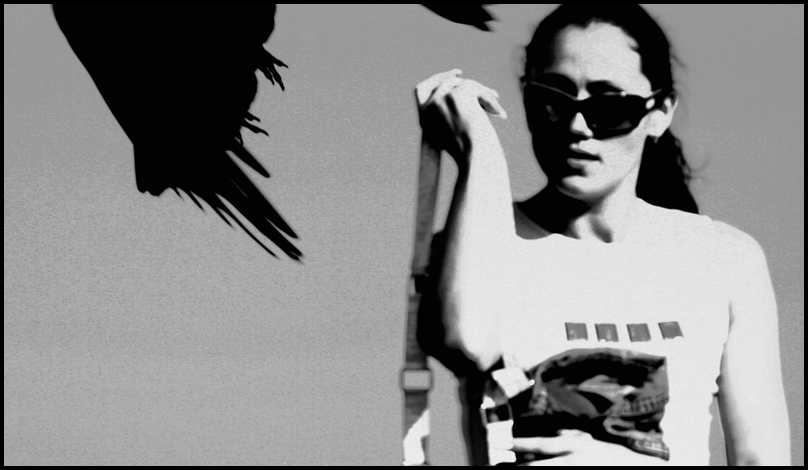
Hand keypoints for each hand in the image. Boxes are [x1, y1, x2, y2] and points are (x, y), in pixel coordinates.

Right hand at [415, 69, 506, 165]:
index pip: (421, 89)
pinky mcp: (456, 94)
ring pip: (466, 85)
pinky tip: (498, 114)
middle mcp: (429, 107)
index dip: (438, 78)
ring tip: (497, 113)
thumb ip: (454, 118)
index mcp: (424, 119)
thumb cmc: (469, 155)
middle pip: (447, 82)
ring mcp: (441, 98)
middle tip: (489, 92)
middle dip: (469, 86)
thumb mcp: (455, 137)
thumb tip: (468, 99)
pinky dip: (489, 100)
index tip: (456, 74)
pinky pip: (476, 89)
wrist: (474, 158)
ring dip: (484, 96)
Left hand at [511, 430, 666, 466]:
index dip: (519, 444)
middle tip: (498, 465)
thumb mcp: (593, 442)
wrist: (639, 469)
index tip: (501, 443)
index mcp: (574, 447)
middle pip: (536, 465)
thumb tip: (557, 435)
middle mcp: (571, 461)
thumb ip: (573, 437)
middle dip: (516, 466)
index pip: (541, 445)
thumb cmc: (616, 456)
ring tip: (511, 469)